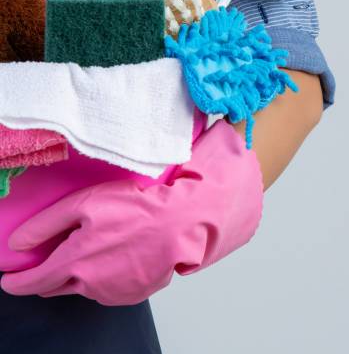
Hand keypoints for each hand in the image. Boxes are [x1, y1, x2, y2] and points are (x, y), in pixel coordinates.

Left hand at [1, 121, 262, 305]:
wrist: (181, 225)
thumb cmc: (137, 208)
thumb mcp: (86, 204)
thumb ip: (47, 223)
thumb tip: (17, 243)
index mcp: (75, 261)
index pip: (33, 282)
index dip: (16, 282)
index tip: (8, 280)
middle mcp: (89, 284)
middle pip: (55, 287)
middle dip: (46, 277)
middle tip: (50, 260)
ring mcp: (111, 293)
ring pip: (82, 287)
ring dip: (79, 274)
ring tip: (96, 248)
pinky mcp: (130, 295)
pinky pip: (106, 289)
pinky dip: (103, 277)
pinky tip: (116, 256)